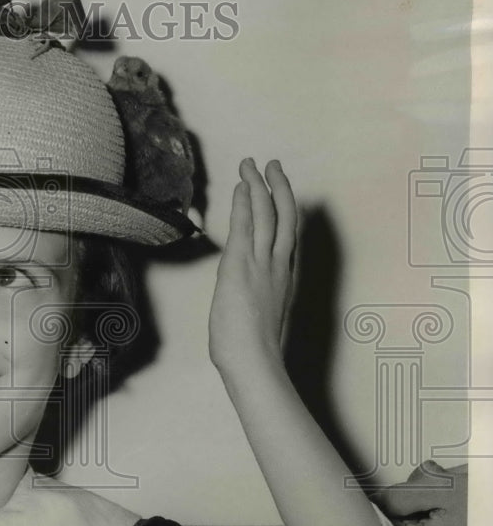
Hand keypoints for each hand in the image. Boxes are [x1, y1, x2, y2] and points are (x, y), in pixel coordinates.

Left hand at [209, 158, 296, 375]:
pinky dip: (244, 202)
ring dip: (259, 185)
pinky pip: (246, 224)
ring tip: (253, 164)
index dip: (282, 210)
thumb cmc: (251, 350)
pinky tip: (241, 186)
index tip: (275, 192)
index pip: (285, 236)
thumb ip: (254, 300)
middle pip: (284, 216)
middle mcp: (278, 265)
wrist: (252, 360)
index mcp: (283, 278)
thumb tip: (242, 298)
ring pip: (266, 213)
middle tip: (272, 165)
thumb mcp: (257, 317)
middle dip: (278, 187)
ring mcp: (262, 263)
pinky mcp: (242, 263)